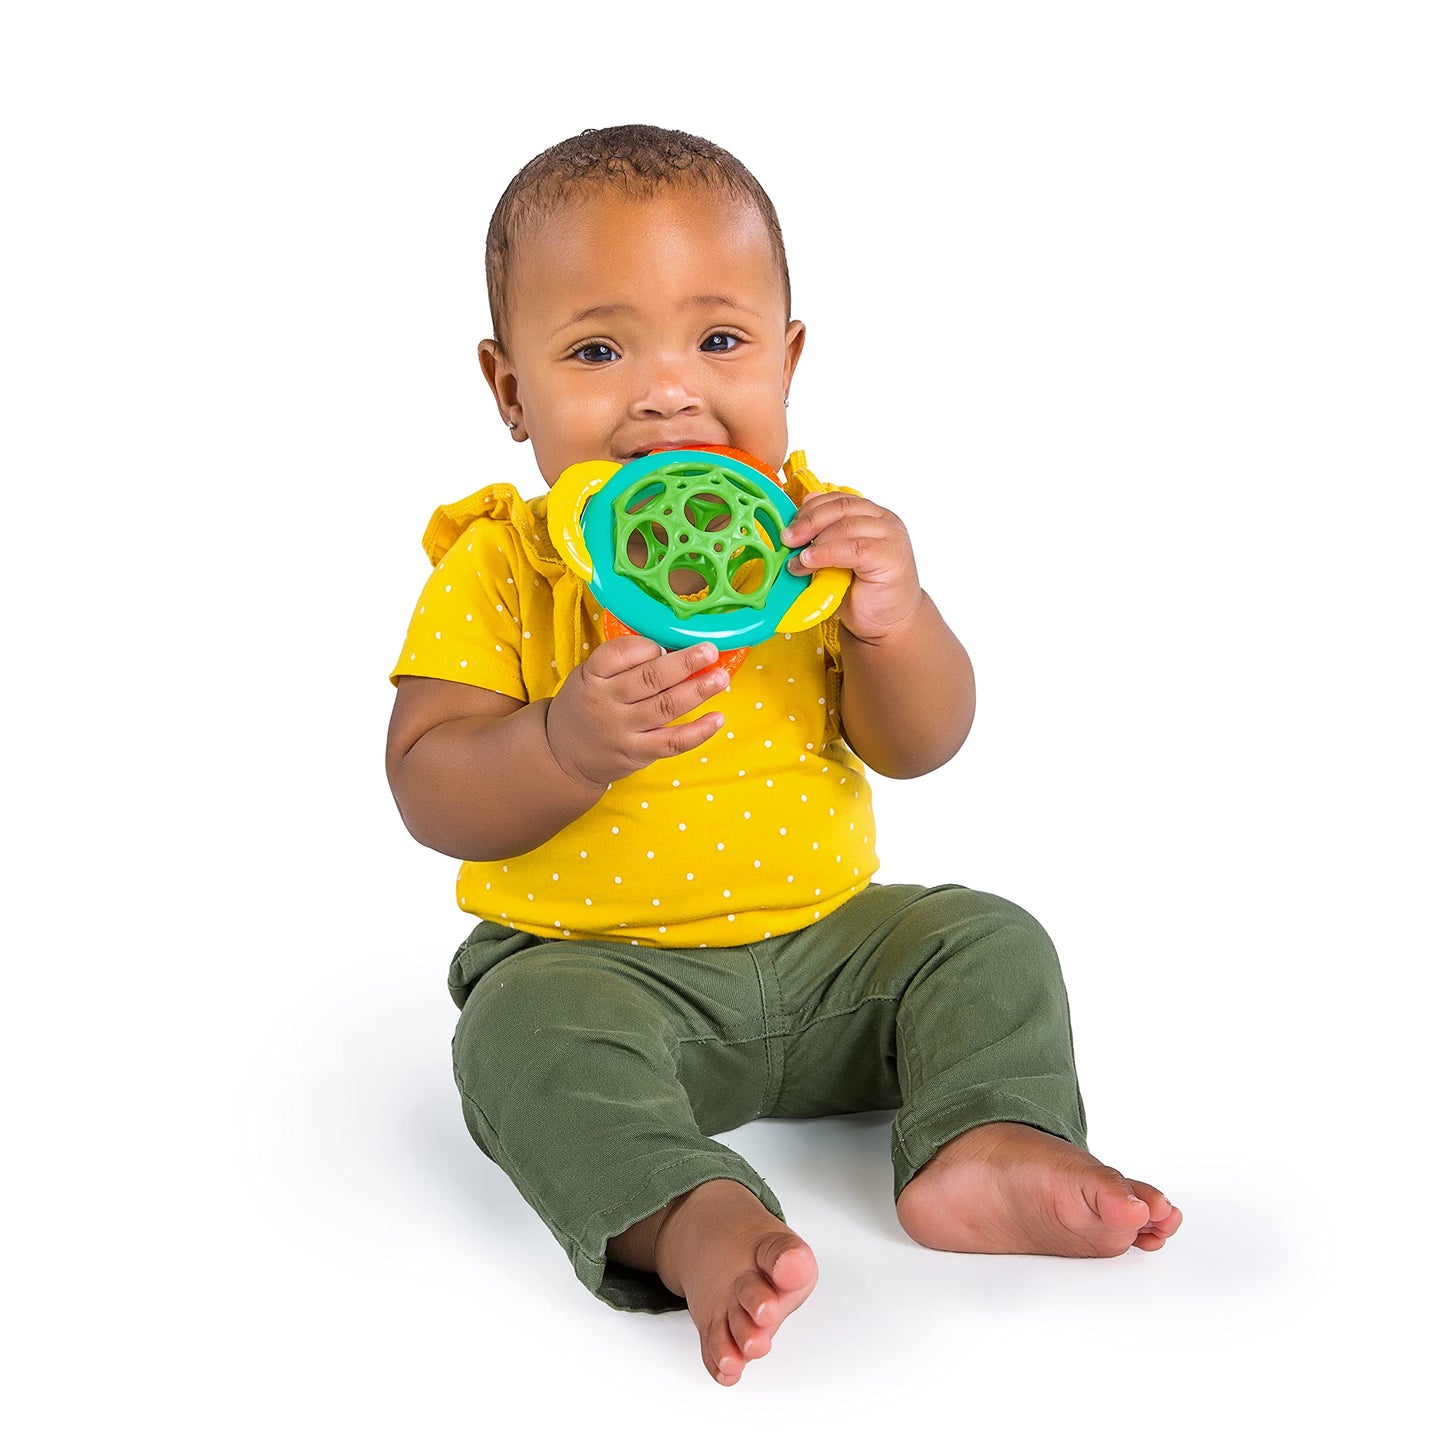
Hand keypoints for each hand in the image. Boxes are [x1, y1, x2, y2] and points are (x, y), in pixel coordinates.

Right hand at [545, 633, 728, 787]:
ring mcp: (622, 730)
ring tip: (721, 678)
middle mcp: (606, 702)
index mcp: (591, 675)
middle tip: (710, 651)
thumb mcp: (588, 676)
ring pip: (665, 707)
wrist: (563, 755)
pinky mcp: (636, 754)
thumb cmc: (585, 706)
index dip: (648, 646)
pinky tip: (717, 718)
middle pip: (650, 679)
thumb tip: (672, 647)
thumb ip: (621, 663)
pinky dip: (698, 732)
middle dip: (685, 662)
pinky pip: (672, 742)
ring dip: (698, 691)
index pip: (620, 653)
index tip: (666, 645)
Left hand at [781, 492, 923, 642]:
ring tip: (797, 560)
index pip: (837, 500)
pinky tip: (810, 562)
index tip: (789, 527)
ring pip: (846, 526)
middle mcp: (884, 520)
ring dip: (815, 542)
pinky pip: (854, 548)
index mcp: (870, 515)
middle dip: (808, 521)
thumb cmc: (862, 593)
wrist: (887, 623)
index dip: (810, 510)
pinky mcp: (892, 556)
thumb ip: (823, 539)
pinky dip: (827, 553)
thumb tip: (795, 527)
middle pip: (840, 507)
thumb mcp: (835, 560)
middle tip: (787, 539)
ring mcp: (890, 537)